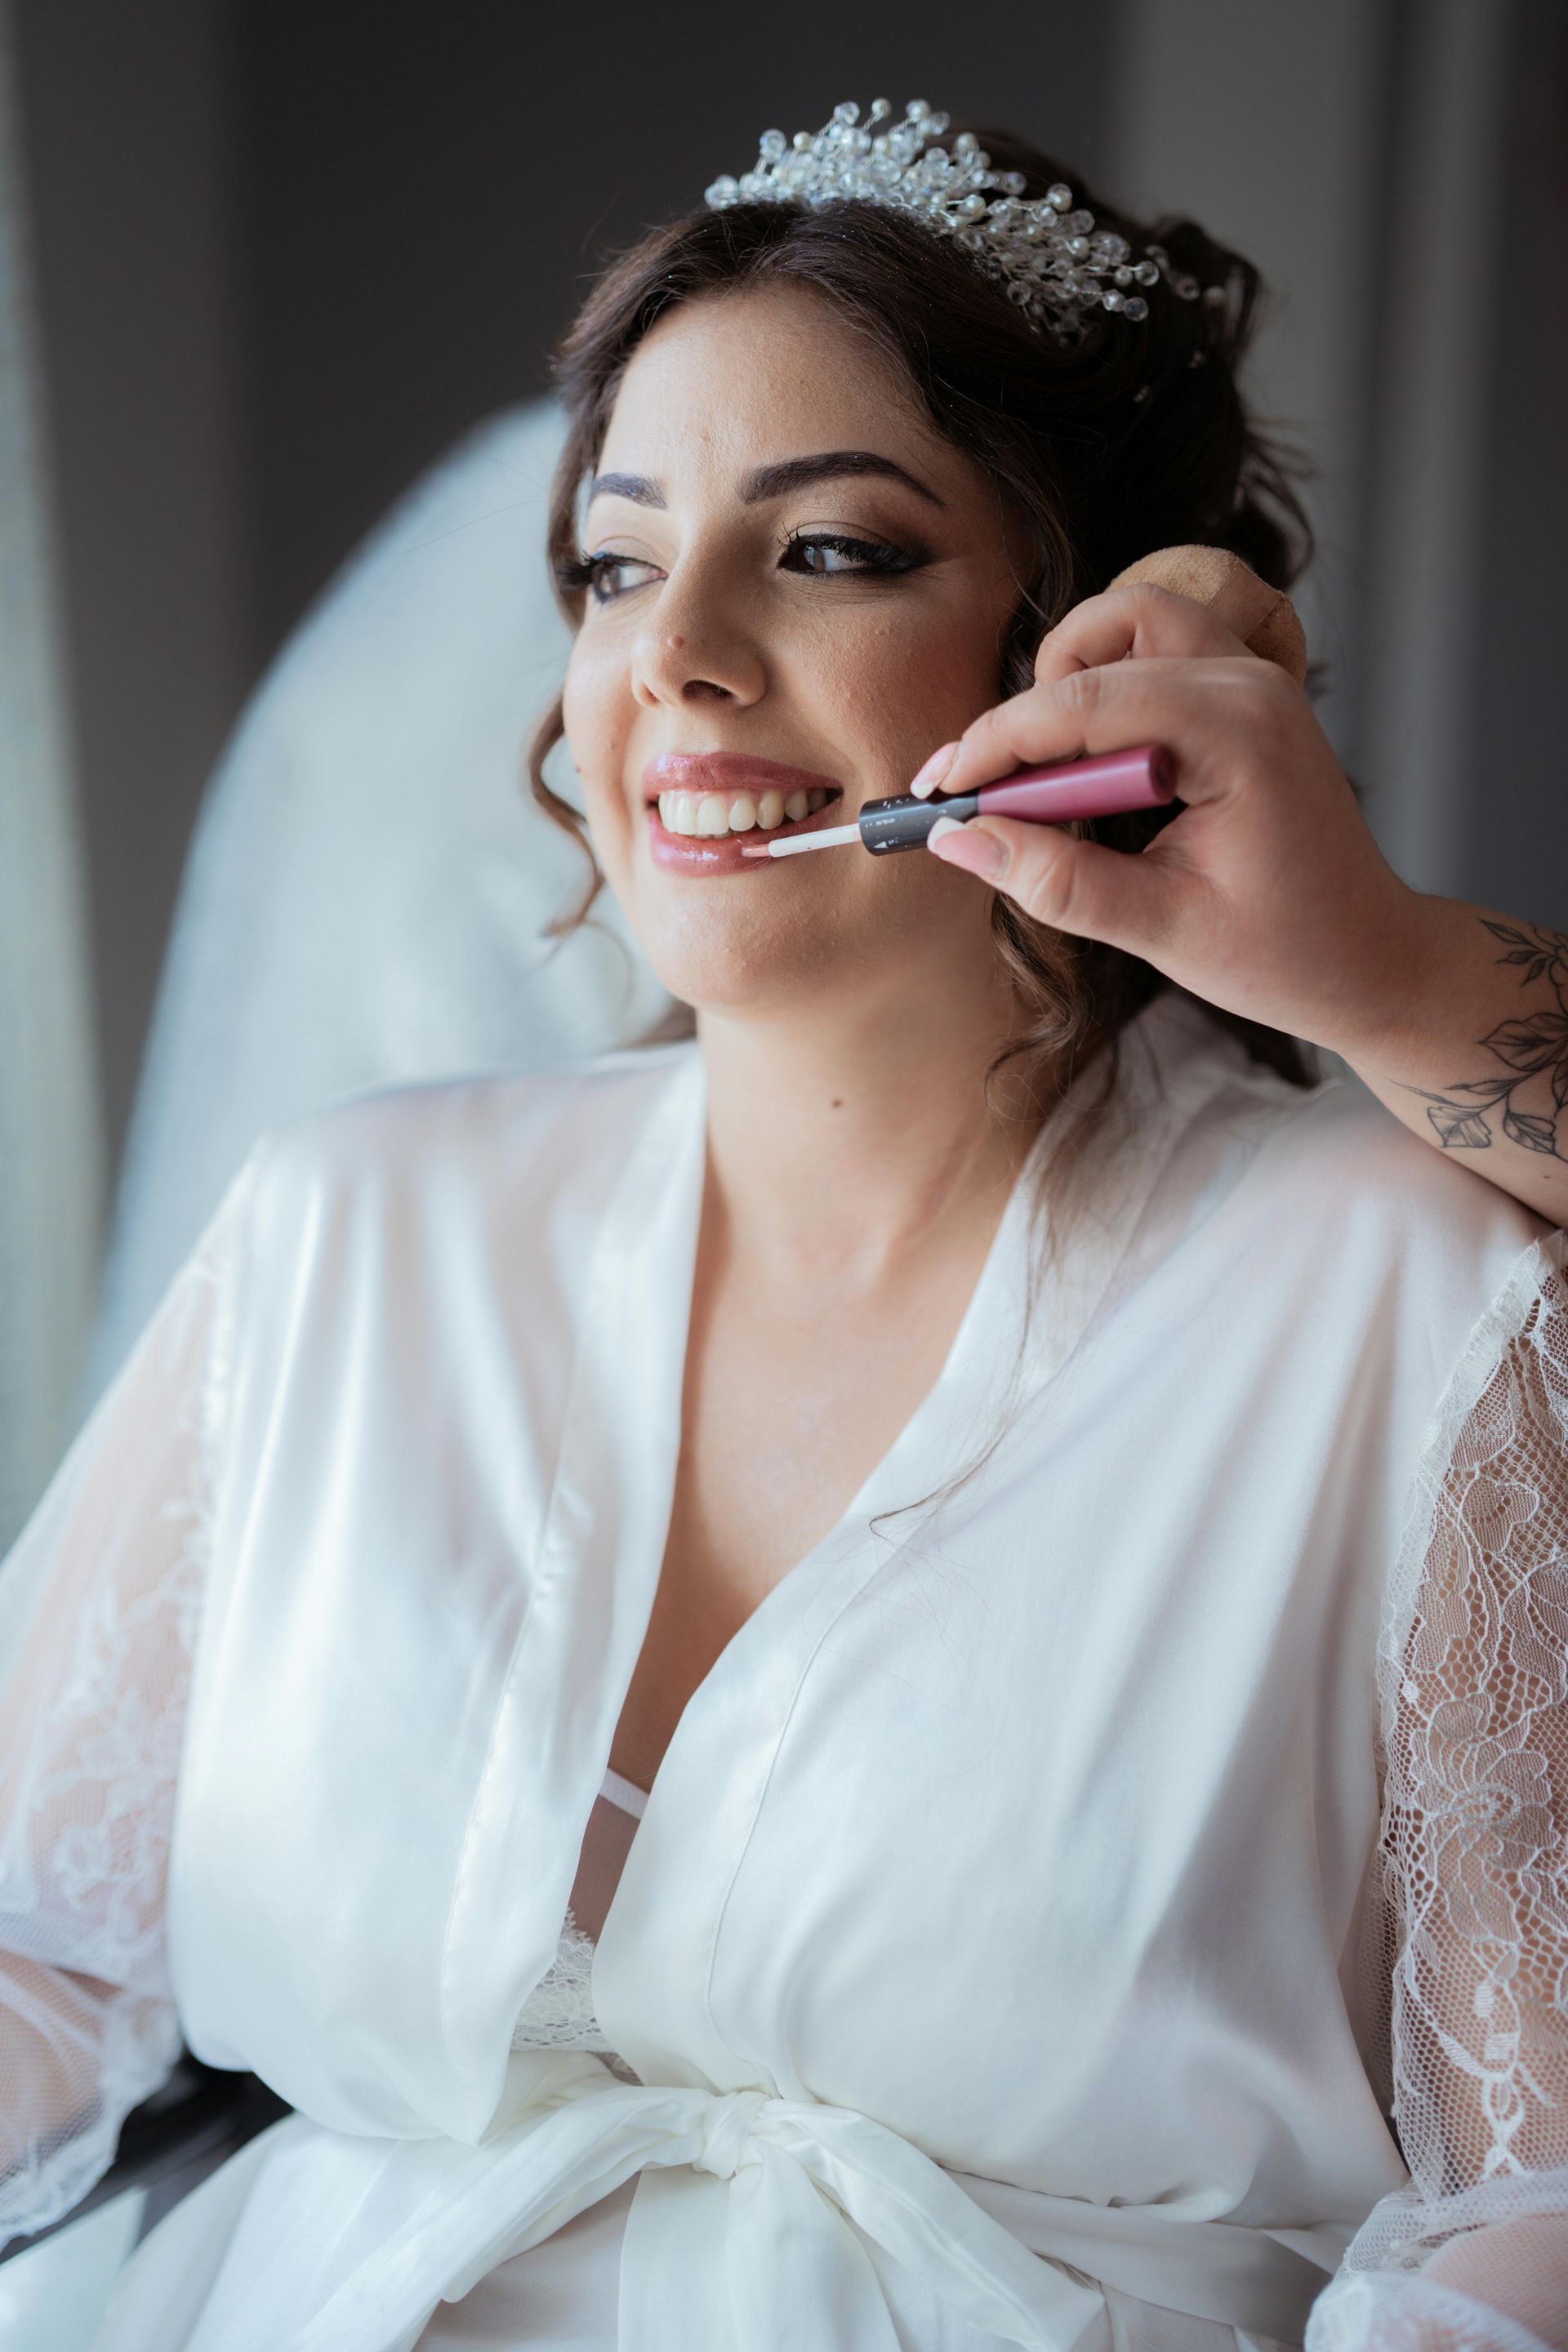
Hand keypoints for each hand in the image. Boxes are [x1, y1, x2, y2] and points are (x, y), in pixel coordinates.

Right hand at [919, 584, 1426, 1064]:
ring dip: (1069, 686)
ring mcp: (1252, 677)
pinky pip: (1154, 651)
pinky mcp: (1243, 692)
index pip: (1084, 703)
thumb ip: (1056, 880)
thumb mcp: (1160, 930)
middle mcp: (1249, 682)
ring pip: (1128, 625)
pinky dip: (1104, 691)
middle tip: (981, 792)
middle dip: (1026, 714)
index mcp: (1239, 731)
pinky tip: (1090, 772)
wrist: (1370, 957)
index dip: (996, 744)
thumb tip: (958, 840)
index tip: (941, 792)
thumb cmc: (1286, 952)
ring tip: (1044, 780)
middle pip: (1102, 641)